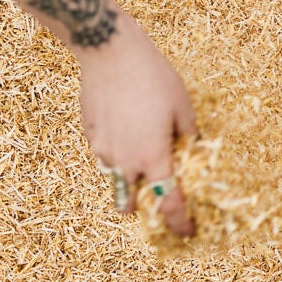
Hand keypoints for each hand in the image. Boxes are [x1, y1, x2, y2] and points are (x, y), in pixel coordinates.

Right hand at [76, 14, 197, 236]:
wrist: (109, 50)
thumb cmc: (152, 75)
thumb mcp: (181, 106)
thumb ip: (188, 136)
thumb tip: (192, 152)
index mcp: (153, 158)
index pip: (168, 204)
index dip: (179, 223)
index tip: (187, 230)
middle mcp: (125, 162)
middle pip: (130, 205)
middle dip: (143, 204)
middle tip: (157, 187)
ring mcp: (102, 150)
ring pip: (115, 180)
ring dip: (128, 177)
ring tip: (141, 148)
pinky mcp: (89, 135)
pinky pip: (104, 155)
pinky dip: (116, 153)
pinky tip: (125, 125)